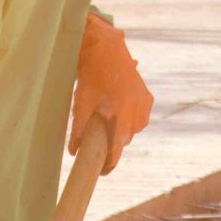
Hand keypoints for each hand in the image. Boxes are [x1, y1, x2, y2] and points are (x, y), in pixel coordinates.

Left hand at [69, 13, 152, 174]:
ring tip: (109, 121)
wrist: (107, 48)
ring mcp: (144, 105)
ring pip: (133, 130)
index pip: (117, 149)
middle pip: (124, 140)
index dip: (110, 163)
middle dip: (113, 144)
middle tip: (99, 143)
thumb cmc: (91, 76)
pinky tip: (120, 110)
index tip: (102, 172)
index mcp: (120, 114)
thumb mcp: (81, 102)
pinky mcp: (147, 98)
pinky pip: (139, 118)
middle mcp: (136, 112)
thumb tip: (74, 152)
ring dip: (122, 130)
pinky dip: (130, 119)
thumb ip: (78, 129)